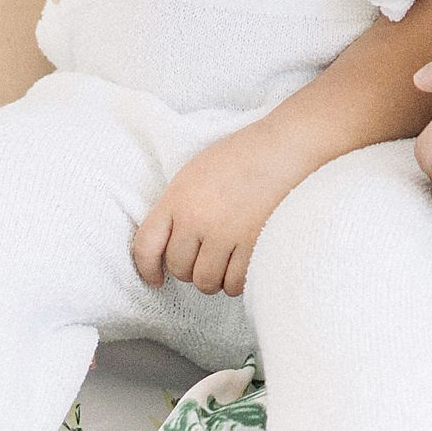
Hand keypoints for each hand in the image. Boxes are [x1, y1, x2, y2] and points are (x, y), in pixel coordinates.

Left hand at [132, 121, 307, 298]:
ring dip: (214, 279)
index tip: (156, 278)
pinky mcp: (253, 245)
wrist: (285, 147)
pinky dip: (237, 281)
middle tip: (205, 260)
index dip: (147, 269)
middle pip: (179, 268)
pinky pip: (235, 283)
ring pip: (206, 282)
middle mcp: (197, 219)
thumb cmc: (242, 157)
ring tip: (225, 264)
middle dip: (190, 270)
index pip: (146, 246)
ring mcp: (226, 234)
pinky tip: (243, 266)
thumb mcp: (195, 174)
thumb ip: (177, 207)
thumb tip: (169, 244)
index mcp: (178, 198)